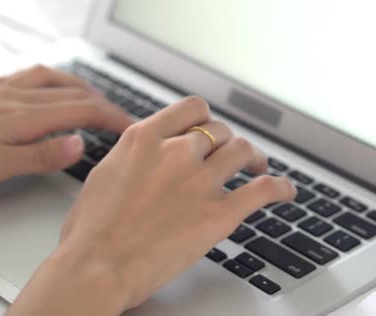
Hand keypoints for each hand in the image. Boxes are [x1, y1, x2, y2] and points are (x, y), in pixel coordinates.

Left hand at [0, 65, 132, 189]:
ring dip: (82, 88)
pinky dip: (53, 79)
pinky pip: (30, 76)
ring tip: (96, 99)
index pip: (82, 110)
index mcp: (23, 116)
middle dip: (105, 104)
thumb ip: (39, 155)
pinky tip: (49, 85)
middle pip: (74, 92)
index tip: (133, 129)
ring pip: (54, 80)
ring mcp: (1, 91)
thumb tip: (79, 143)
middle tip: (122, 119)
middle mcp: (16, 97)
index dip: (113, 118)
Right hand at [7, 97, 295, 315]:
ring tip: (258, 165)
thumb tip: (142, 157)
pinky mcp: (219, 213)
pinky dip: (280, 187)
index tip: (209, 129)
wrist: (96, 266)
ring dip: (254, 157)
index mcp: (145, 139)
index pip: (191, 109)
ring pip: (242, 151)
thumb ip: (131, 158)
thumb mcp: (103, 176)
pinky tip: (285, 192)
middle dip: (227, 141)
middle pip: (219, 130)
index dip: (206, 118)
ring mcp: (200, 180)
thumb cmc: (90, 232)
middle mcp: (176, 152)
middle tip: (231, 154)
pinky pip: (262, 189)